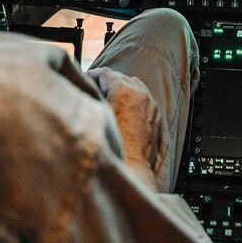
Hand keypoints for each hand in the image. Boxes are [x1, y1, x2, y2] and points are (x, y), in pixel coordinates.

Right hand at [90, 68, 165, 188]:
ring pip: (135, 88)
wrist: (132, 169)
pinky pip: (144, 102)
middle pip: (121, 78)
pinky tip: (123, 113)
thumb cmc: (112, 147)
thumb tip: (85, 91)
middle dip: (107, 83)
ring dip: (122, 91)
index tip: (85, 80)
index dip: (92, 75)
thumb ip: (91, 98)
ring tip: (109, 102)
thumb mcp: (95, 117)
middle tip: (93, 91)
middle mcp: (141, 94)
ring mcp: (151, 105)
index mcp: (124, 90)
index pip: (106, 73)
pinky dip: (134, 102)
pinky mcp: (157, 117)